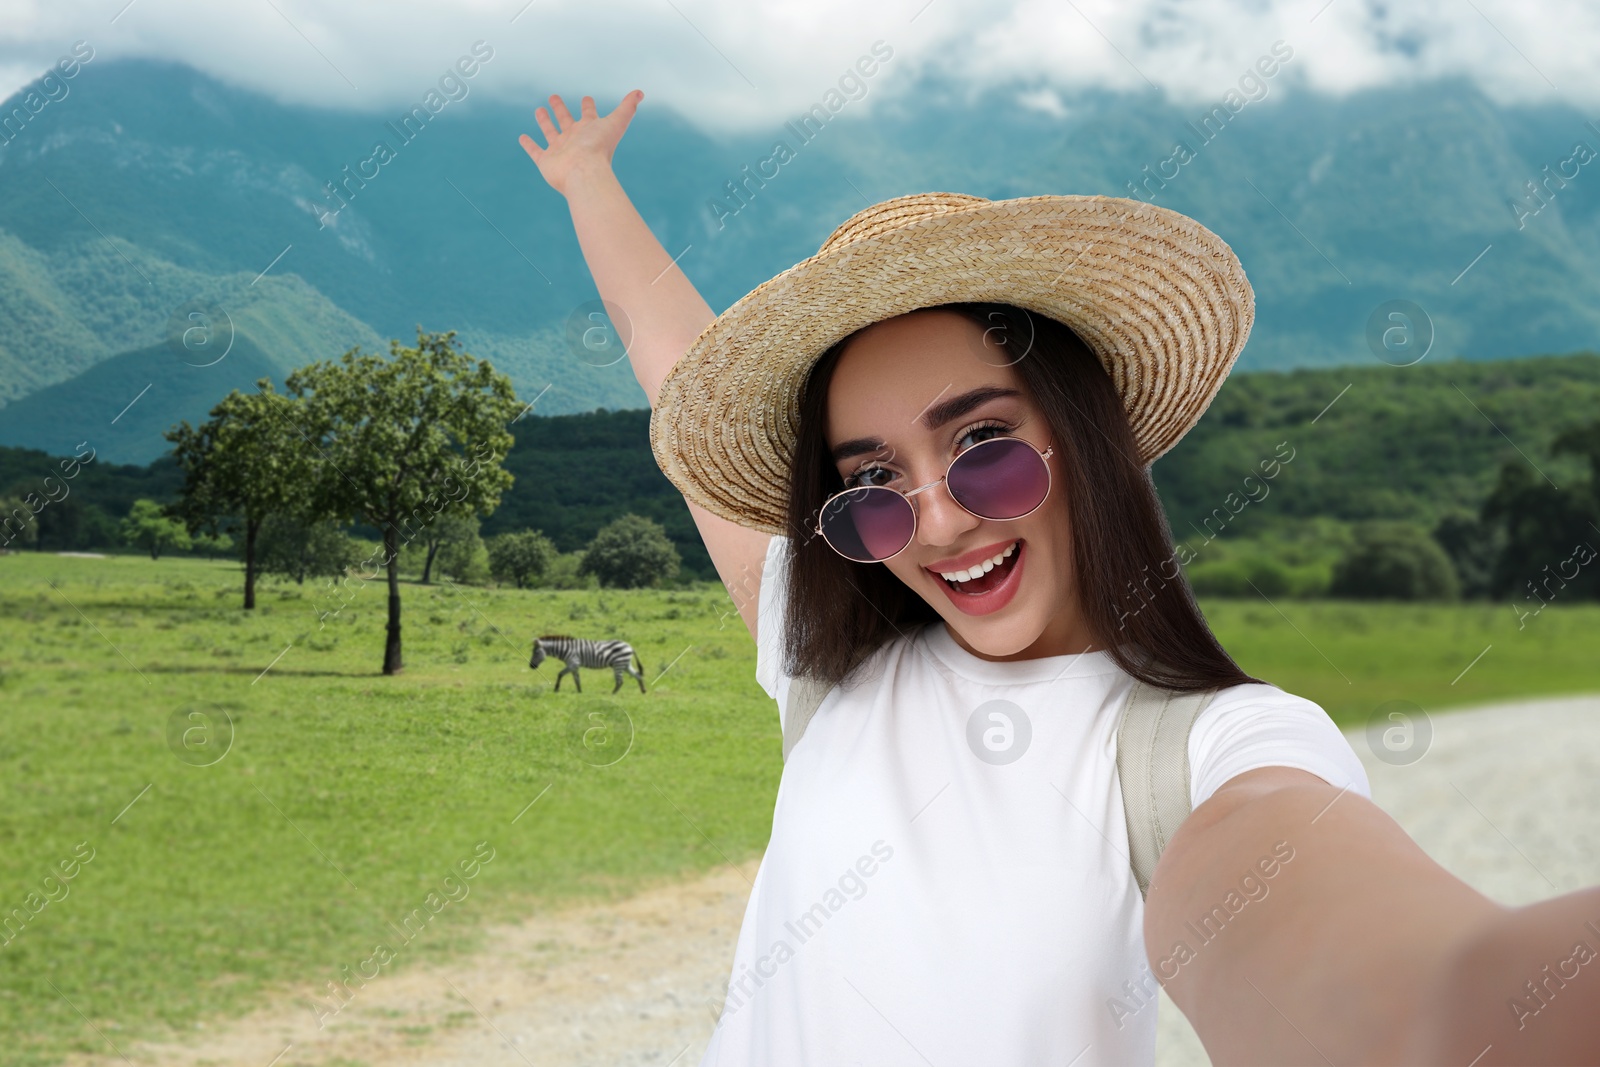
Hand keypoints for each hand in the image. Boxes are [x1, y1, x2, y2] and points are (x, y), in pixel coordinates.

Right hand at [518, 90, 642, 197]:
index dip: (588, 106)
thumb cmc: (599, 147)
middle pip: (566, 121)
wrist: (584, 172)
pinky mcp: (546, 161)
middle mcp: (575, 140)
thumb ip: (628, 107)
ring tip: (539, 110)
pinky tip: (522, 137)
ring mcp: (560, 151)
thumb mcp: (616, 122)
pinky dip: (528, 145)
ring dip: (544, 121)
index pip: (589, 115)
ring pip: (550, 133)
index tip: (587, 98)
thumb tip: (641, 93)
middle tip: (554, 97)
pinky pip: (535, 152)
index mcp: (589, 131)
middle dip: (561, 109)